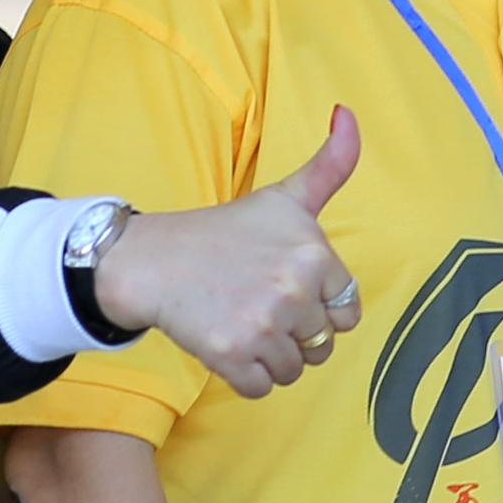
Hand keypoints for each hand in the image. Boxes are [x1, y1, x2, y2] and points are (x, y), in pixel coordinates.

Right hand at [88, 110, 362, 393]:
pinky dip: (246, 375)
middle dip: (295, 333)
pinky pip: (263, 388)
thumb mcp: (284, 197)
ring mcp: (263, 327)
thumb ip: (330, 165)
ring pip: (294, 370)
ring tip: (242, 322)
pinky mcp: (232, 356)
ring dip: (271, 356)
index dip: (318, 306)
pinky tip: (227, 342)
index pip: (346, 311)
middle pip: (322, 344)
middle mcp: (294, 292)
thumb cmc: (222, 232)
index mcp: (315, 257)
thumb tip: (350, 114)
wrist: (152, 260)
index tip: (287, 290)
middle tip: (258, 305)